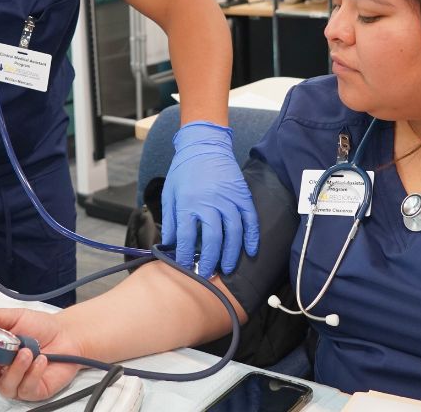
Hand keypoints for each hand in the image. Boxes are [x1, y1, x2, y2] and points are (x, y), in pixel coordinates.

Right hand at [0, 309, 83, 401]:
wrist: (67, 334)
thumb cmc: (41, 327)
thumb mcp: (17, 316)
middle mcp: (2, 371)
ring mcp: (17, 382)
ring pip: (5, 387)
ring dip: (15, 369)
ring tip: (28, 352)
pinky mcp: (33, 390)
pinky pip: (26, 389)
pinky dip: (33, 374)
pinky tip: (41, 361)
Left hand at [161, 121, 259, 276]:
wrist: (204, 145)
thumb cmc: (184, 170)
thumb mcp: (169, 193)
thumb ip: (169, 220)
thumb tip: (168, 245)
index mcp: (187, 203)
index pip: (185, 237)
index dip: (185, 256)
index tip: (186, 267)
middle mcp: (209, 203)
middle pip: (212, 240)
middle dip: (210, 261)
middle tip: (208, 274)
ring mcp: (228, 199)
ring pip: (233, 233)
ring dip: (232, 254)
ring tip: (227, 269)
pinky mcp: (242, 195)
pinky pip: (250, 220)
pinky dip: (252, 237)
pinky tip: (250, 251)